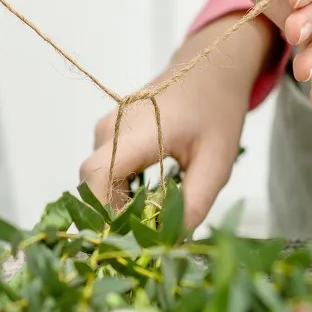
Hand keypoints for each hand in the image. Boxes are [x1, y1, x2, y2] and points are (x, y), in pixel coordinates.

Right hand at [80, 13, 273, 226]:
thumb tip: (171, 242)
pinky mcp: (111, 132)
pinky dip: (120, 189)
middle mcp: (112, 128)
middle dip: (116, 215)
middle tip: (151, 235)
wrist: (212, 68)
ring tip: (154, 217)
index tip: (133, 237)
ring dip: (119, 203)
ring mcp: (108, 128)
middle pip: (94, 184)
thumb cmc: (217, 110)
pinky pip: (104, 168)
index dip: (105, 213)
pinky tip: (150, 198)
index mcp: (136, 130)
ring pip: (98, 179)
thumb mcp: (216, 162)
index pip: (96, 177)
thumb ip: (194, 203)